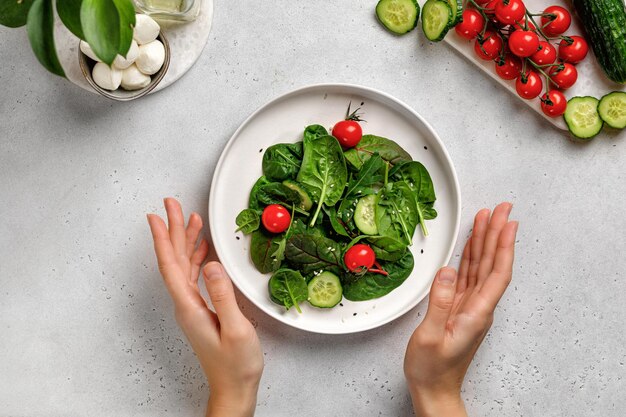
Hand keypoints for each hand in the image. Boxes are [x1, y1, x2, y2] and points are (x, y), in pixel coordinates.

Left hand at [147, 198, 262, 416]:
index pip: (171, 265)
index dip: (162, 239)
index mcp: (190, 307)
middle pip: (175, 260)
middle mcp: (186, 304)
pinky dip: (197, 257)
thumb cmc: (235, 365)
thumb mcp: (236, 329)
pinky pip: (194, 276)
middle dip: (172, 230)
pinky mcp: (201, 310)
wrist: (233, 387)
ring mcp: (193, 307)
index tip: (156, 216)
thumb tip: (212, 265)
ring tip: (191, 218)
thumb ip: (223, 296)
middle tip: (172, 205)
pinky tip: (203, 249)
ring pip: (184, 266)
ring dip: (186, 241)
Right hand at [404, 202, 517, 416]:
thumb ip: (440, 302)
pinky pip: (469, 276)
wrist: (434, 389)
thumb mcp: (430, 336)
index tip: (507, 223)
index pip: (497, 273)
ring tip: (486, 219)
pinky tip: (470, 246)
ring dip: (485, 242)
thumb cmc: (432, 369)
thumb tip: (447, 271)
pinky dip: (471, 257)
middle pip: (492, 264)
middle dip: (497, 234)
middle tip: (501, 208)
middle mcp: (479, 308)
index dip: (503, 246)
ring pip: (481, 267)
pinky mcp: (460, 309)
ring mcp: (471, 308)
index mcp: (477, 313)